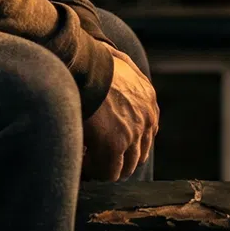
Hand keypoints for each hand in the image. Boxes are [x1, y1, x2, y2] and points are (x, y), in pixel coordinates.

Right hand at [82, 46, 158, 180]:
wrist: (81, 63)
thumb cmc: (90, 59)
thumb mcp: (117, 58)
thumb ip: (124, 68)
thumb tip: (115, 61)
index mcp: (148, 99)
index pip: (145, 133)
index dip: (124, 143)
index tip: (104, 143)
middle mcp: (147, 118)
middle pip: (138, 154)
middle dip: (117, 159)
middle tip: (96, 158)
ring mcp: (133, 133)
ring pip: (124, 167)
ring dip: (106, 166)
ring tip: (86, 161)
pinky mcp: (114, 145)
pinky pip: (108, 173)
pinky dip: (95, 171)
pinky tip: (81, 161)